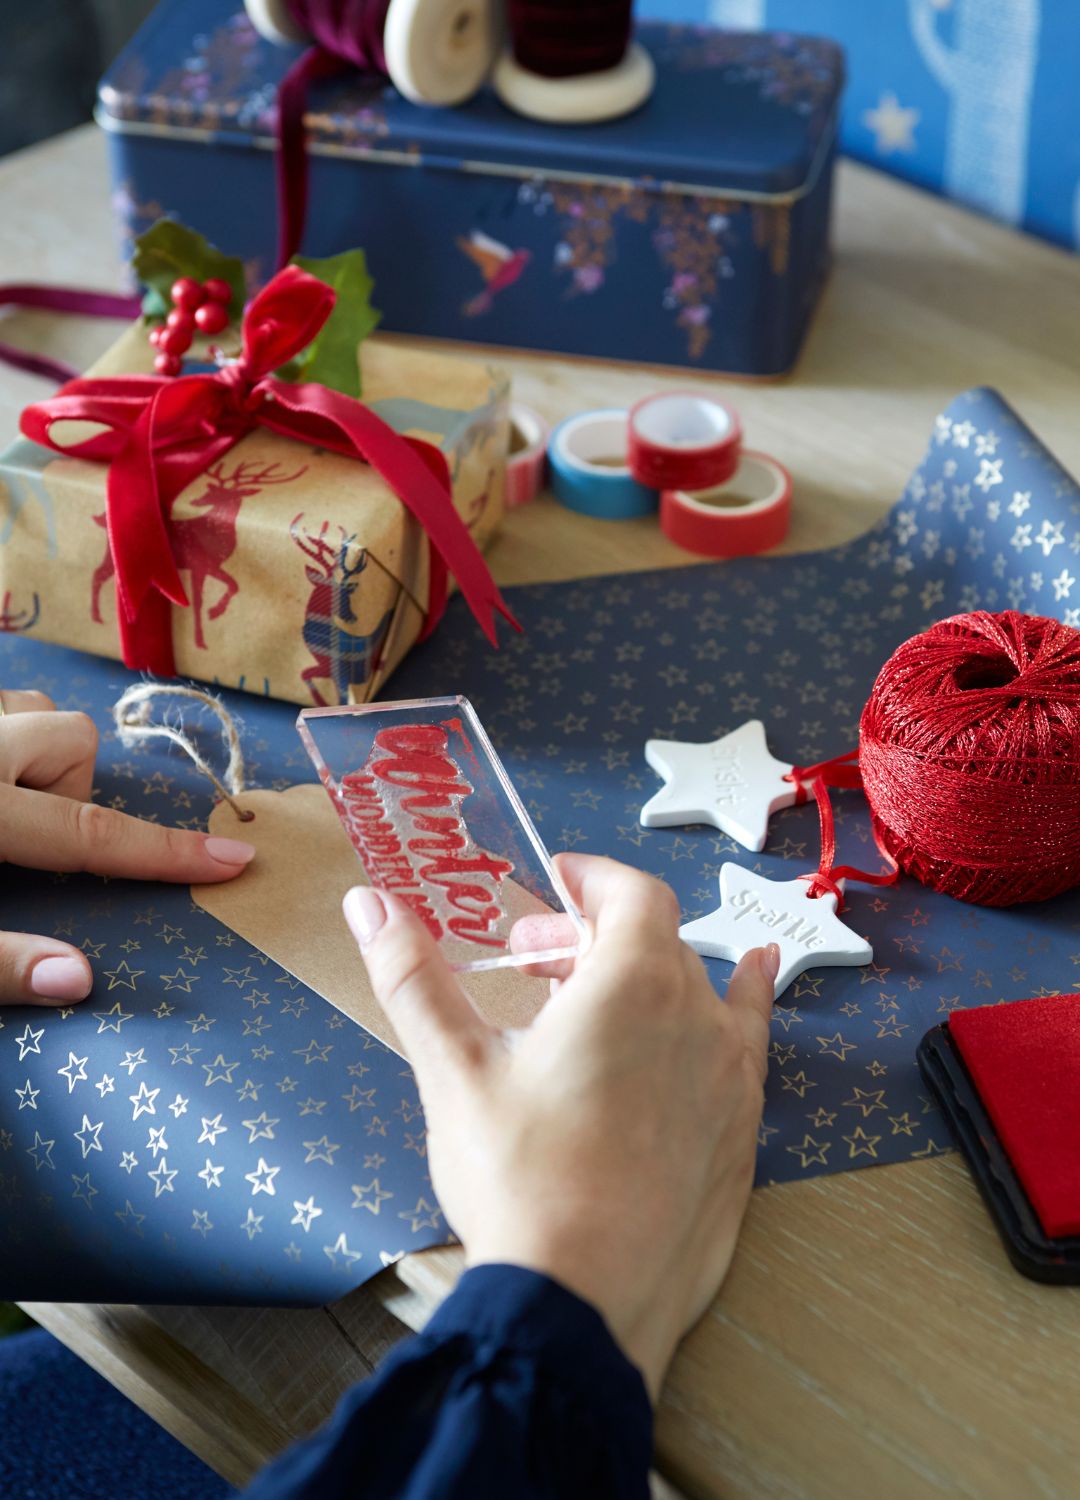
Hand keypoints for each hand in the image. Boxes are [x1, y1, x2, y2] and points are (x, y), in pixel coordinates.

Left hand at [0, 688, 254, 1004]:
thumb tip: (78, 980)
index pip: (92, 834)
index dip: (167, 852)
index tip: (237, 860)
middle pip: (74, 738)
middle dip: (66, 784)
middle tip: (19, 833)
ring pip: (33, 710)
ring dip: (29, 751)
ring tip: (3, 801)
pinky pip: (2, 705)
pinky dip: (3, 735)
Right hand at [343, 852, 776, 1400]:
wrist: (583, 1303)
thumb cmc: (518, 1180)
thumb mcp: (454, 1072)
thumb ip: (414, 978)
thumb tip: (371, 902)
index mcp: (631, 984)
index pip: (632, 894)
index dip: (592, 878)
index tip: (555, 880)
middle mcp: (695, 1016)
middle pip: (655, 942)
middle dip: (593, 935)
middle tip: (533, 962)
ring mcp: (729, 1077)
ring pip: (697, 991)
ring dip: (648, 974)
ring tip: (603, 988)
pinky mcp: (742, 1132)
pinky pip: (749, 1039)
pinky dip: (745, 996)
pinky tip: (756, 972)